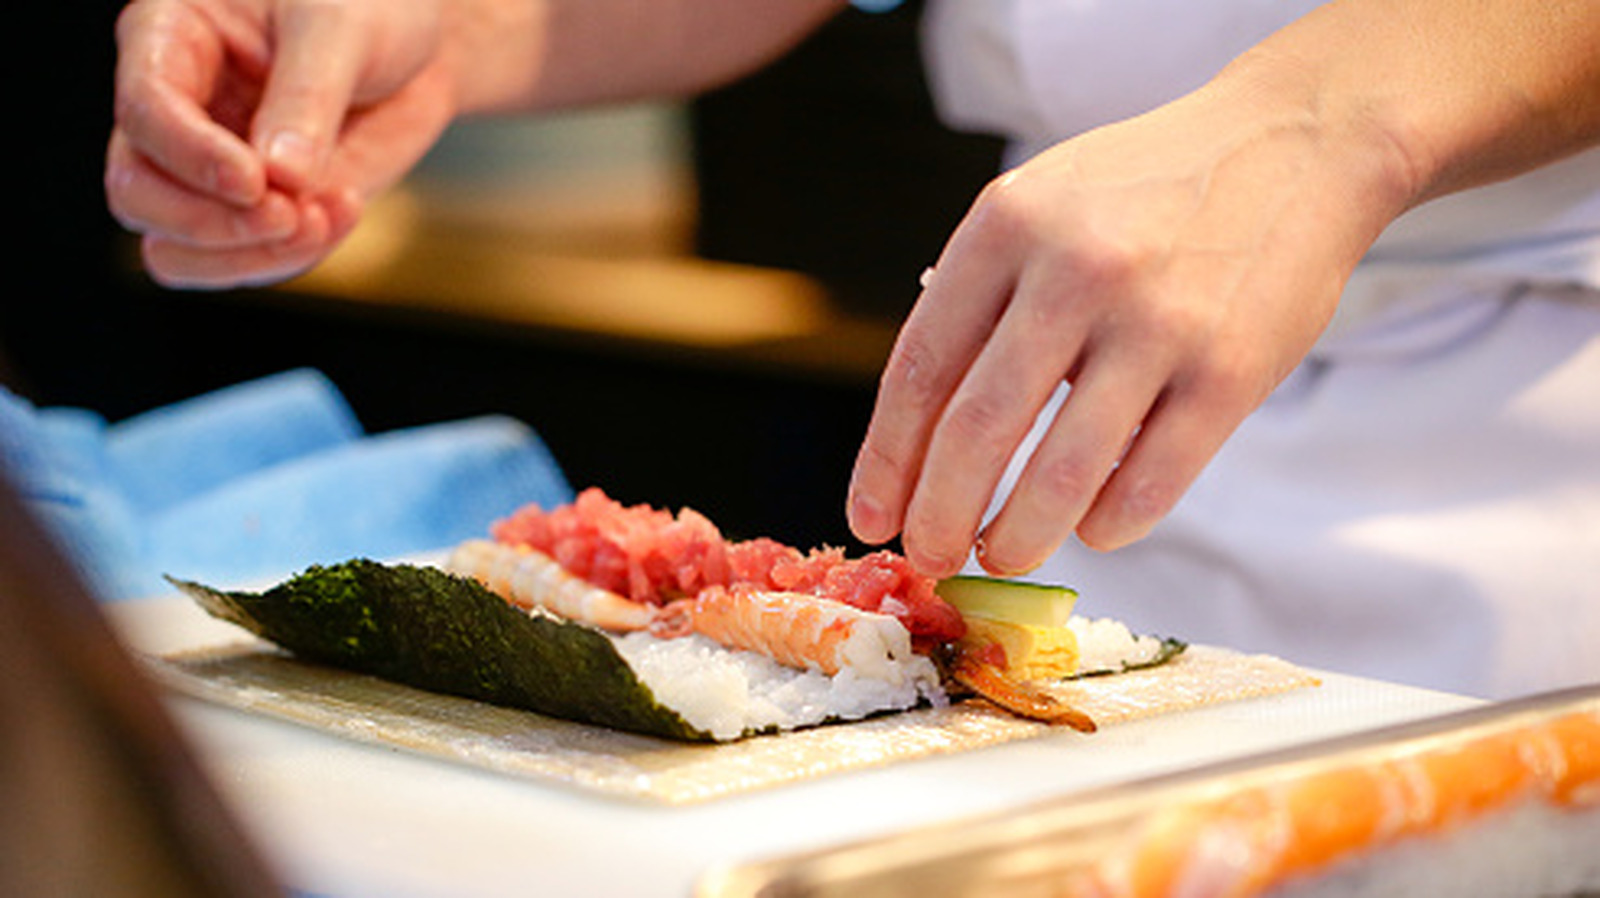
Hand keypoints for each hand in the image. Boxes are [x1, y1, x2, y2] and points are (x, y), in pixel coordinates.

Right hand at [105, 0, 454, 287]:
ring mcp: (209, 172)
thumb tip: (280, 179)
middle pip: (137, 193)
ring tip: (319, 220)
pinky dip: (290, 257)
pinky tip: (341, 213)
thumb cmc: (369, 7)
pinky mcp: (256, 213)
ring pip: (176, 249)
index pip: (145, 113)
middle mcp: (176, 113)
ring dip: (248, 256)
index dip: (191, 157)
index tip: (256, 182)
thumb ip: (306, 99)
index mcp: (170, 39)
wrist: (421, 45)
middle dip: (210, 222)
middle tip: (290, 214)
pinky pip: (244, 262)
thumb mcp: (339, 29)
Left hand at [847, 71, 1409, 577]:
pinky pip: (1148, 482)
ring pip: (1059, 475)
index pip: (919, 369)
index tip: (873, 516)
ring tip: (1004, 555)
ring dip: (1018, 538)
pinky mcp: (1230, 371)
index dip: (887, 460)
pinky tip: (1091, 528)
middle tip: (933, 556)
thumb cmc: (1147, 191)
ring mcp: (1157, 322)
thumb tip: (915, 433)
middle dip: (940, 516)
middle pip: (975, 431)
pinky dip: (1107, 524)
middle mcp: (1076, 271)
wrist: (1293, 145)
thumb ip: (978, 298)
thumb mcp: (1040, 205)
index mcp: (1007, 226)